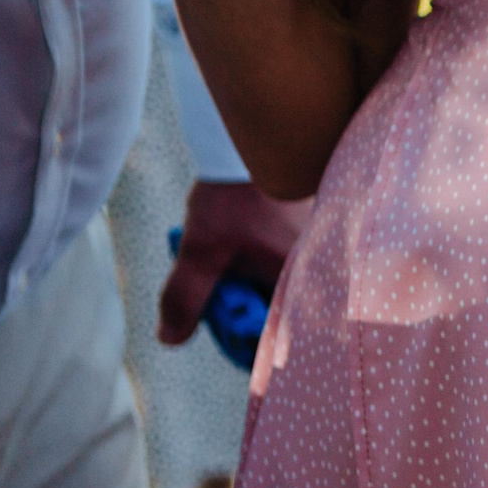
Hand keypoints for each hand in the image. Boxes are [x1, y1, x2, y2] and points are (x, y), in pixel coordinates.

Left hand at [160, 181, 307, 344]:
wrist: (255, 147)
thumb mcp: (199, 251)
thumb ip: (184, 299)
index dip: (244, 340)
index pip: (277, 339)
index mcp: (300, 288)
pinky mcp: (311, 245)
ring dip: (244, 287)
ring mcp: (316, 261)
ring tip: (226, 258)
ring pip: (274, 294)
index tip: (223, 325)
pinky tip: (240, 246)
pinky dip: (256, 268)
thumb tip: (169, 339)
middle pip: (275, 317)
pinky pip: (281, 273)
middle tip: (218, 283)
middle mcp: (318, 278)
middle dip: (239, 307)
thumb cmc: (232, 200)